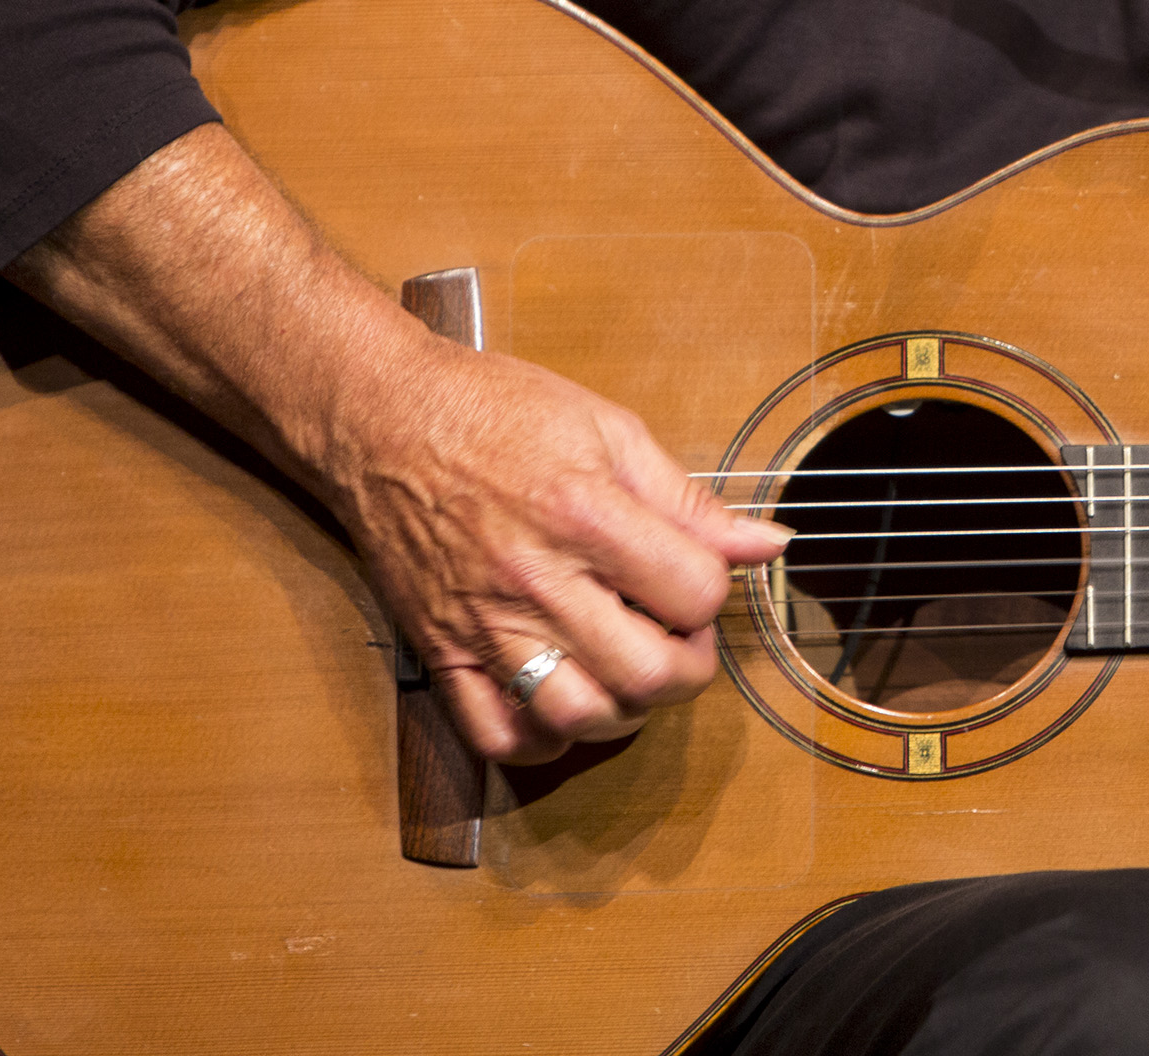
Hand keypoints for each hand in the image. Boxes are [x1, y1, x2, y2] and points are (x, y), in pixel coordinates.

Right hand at [316, 336, 789, 763]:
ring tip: (626, 666)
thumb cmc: (494, 411)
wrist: (382, 417)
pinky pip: (497, 736)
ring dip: (625, 707)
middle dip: (687, 665)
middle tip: (677, 633)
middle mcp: (535, 580)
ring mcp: (485, 625)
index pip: (693, 593)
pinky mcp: (441, 652)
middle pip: (648, 673)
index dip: (712, 592)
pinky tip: (565, 696)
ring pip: (578, 717)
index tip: (695, 577)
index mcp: (585, 514)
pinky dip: (543, 737)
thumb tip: (767, 545)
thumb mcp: (609, 430)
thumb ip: (689, 501)